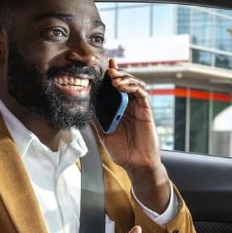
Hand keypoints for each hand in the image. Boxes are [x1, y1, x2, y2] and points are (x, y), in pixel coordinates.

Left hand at [98, 58, 160, 172]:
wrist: (136, 164)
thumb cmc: (122, 151)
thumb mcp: (104, 133)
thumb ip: (97, 119)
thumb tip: (85, 107)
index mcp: (120, 109)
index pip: (115, 89)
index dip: (111, 77)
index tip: (103, 68)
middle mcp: (130, 106)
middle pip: (126, 82)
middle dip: (117, 73)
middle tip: (108, 70)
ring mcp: (138, 107)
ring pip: (135, 84)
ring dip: (124, 77)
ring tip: (113, 77)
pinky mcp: (146, 110)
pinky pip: (141, 93)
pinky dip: (132, 86)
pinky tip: (121, 86)